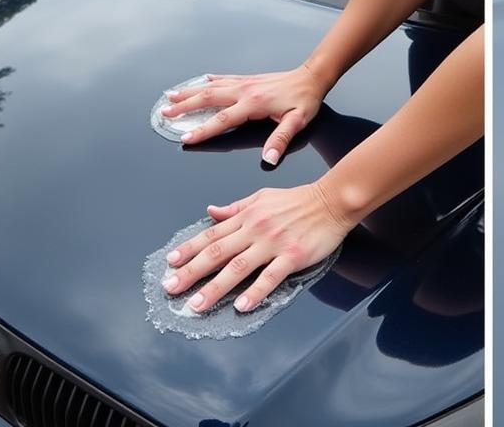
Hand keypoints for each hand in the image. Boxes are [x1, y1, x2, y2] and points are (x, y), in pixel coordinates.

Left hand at [162, 180, 353, 312]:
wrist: (333, 200)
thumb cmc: (299, 199)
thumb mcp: (263, 197)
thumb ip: (236, 207)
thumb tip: (211, 212)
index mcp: (248, 215)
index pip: (212, 234)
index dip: (189, 249)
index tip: (171, 262)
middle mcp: (256, 229)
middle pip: (218, 252)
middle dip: (192, 272)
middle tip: (171, 288)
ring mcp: (274, 243)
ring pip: (238, 267)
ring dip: (215, 287)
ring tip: (197, 304)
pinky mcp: (292, 256)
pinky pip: (270, 277)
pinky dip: (255, 292)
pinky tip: (241, 306)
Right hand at [163, 63, 331, 163]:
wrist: (312, 76)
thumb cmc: (305, 100)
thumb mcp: (297, 122)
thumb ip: (281, 140)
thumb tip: (269, 158)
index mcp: (254, 103)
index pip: (223, 119)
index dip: (203, 130)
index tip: (185, 137)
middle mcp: (245, 91)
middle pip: (209, 98)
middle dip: (185, 106)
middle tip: (165, 113)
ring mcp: (245, 83)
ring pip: (212, 86)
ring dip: (191, 91)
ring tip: (171, 96)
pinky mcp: (249, 79)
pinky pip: (225, 78)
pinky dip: (210, 80)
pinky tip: (201, 80)